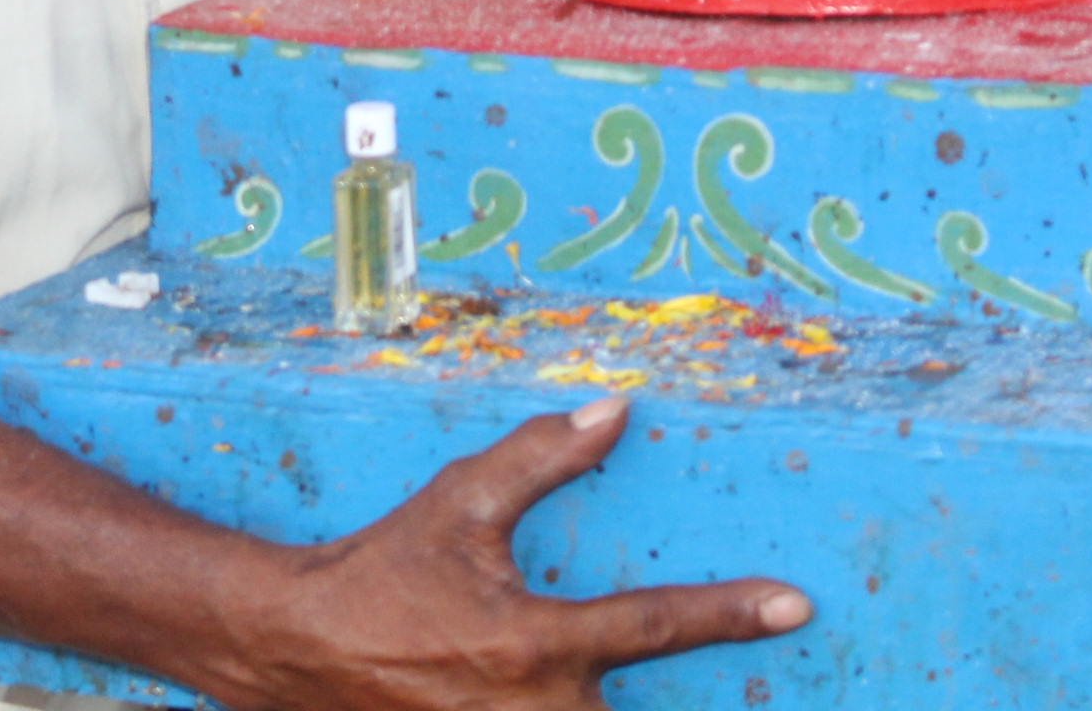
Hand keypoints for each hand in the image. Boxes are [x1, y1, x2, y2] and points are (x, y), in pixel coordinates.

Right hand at [214, 399, 812, 709]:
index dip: (730, 613)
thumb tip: (615, 410)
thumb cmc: (382, 569)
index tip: (793, 605)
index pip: (655, 625)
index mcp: (535, 643)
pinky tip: (548, 693)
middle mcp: (534, 708)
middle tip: (743, 690)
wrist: (298, 647)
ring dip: (606, 705)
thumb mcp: (460, 501)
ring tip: (598, 672)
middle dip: (685, 698)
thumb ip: (541, 456)